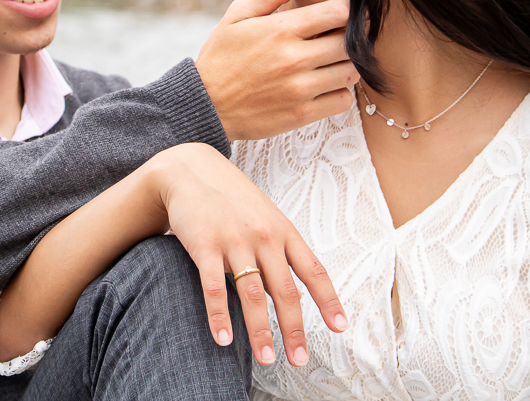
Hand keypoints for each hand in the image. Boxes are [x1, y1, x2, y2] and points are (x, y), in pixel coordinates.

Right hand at [146, 143, 347, 367]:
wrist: (190, 170)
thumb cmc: (231, 199)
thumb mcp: (263, 217)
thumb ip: (278, 252)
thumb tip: (291, 294)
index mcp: (283, 231)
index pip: (313, 270)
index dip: (328, 301)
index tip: (340, 327)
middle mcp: (263, 236)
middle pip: (285, 290)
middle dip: (294, 329)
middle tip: (299, 360)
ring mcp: (234, 240)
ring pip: (253, 294)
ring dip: (260, 331)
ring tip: (267, 358)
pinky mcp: (205, 245)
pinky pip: (214, 287)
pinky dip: (219, 316)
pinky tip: (223, 339)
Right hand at [196, 0, 358, 140]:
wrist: (205, 105)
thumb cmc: (222, 57)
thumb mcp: (237, 16)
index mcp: (281, 30)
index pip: (338, 12)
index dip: (349, 9)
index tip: (344, 12)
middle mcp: (294, 59)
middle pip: (350, 42)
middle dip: (351, 37)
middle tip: (340, 36)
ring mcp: (300, 88)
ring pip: (351, 72)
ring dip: (347, 64)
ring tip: (333, 60)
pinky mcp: (302, 114)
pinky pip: (343, 100)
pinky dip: (341, 92)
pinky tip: (326, 85)